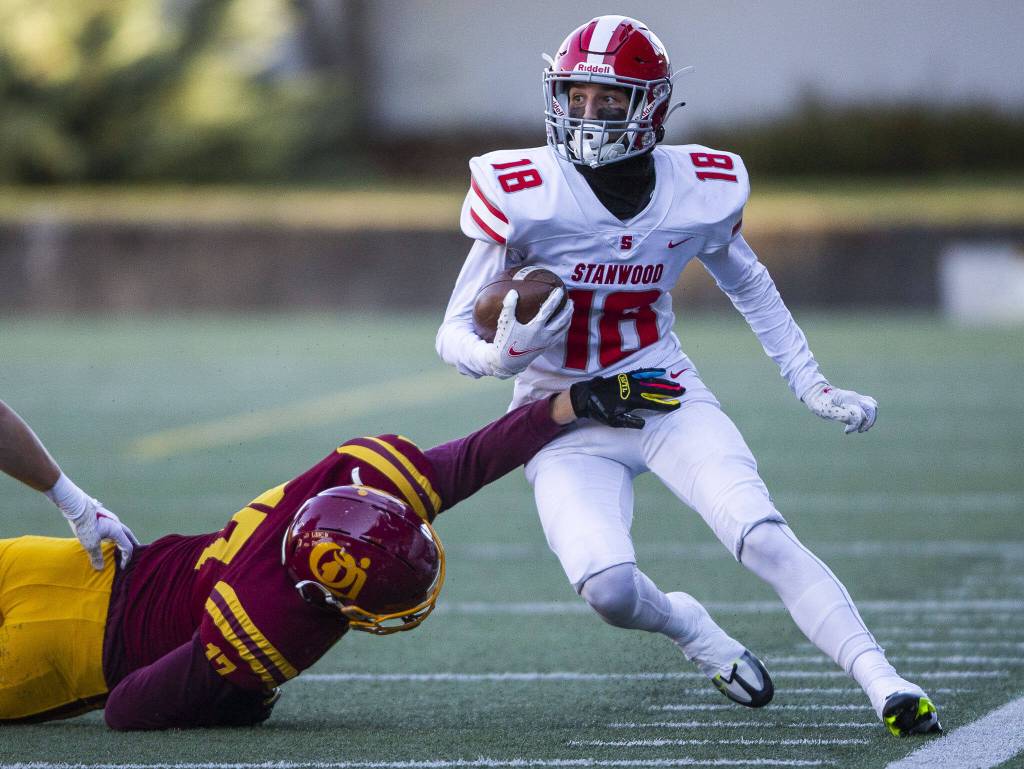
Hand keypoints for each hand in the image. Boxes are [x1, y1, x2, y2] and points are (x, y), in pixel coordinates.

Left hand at [65, 500, 139, 569]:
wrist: (77, 506)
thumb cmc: (85, 525)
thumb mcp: (90, 543)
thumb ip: (96, 556)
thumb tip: (100, 568)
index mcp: (117, 531)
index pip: (127, 547)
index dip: (126, 558)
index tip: (122, 567)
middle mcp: (118, 524)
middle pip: (129, 536)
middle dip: (132, 546)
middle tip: (134, 553)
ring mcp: (111, 519)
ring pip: (122, 531)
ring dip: (124, 539)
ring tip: (122, 546)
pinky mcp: (104, 517)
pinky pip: (115, 528)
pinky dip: (116, 535)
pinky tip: (109, 537)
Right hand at [487, 288, 572, 378]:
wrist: (507, 362)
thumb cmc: (505, 341)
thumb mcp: (505, 323)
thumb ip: (509, 306)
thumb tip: (513, 292)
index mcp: (535, 328)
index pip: (549, 310)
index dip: (555, 299)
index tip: (560, 290)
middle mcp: (544, 336)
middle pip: (561, 321)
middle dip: (568, 310)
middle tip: (571, 301)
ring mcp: (546, 343)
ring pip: (562, 330)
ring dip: (568, 319)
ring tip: (570, 311)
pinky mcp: (545, 348)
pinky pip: (558, 337)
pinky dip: (563, 329)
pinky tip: (563, 325)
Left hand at [570, 368, 684, 428]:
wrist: (586, 396)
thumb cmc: (600, 411)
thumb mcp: (613, 421)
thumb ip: (629, 422)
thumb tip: (643, 423)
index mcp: (630, 401)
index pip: (652, 402)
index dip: (665, 404)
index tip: (677, 404)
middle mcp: (631, 389)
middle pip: (654, 389)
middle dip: (669, 391)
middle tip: (682, 391)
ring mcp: (628, 381)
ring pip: (650, 381)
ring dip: (664, 382)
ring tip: (675, 384)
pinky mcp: (624, 376)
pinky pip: (640, 372)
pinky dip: (651, 372)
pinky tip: (660, 371)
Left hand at [802, 382, 877, 433]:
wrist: (814, 393)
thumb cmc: (819, 402)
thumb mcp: (826, 410)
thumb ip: (841, 415)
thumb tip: (855, 421)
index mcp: (848, 399)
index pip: (860, 414)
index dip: (855, 425)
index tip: (846, 431)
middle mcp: (855, 397)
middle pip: (872, 408)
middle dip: (868, 421)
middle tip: (859, 431)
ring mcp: (856, 397)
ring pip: (872, 406)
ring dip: (870, 418)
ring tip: (862, 428)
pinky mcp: (855, 400)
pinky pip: (868, 405)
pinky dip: (868, 415)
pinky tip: (862, 423)